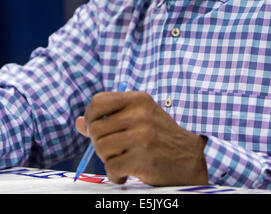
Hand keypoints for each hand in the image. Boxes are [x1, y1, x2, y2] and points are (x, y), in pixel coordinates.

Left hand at [75, 91, 207, 185]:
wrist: (189, 158)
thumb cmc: (160, 136)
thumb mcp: (139, 118)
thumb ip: (109, 118)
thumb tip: (79, 122)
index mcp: (138, 99)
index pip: (98, 101)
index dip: (90, 116)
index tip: (95, 127)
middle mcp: (139, 114)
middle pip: (96, 128)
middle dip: (100, 143)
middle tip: (115, 149)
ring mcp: (141, 135)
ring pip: (101, 148)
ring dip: (108, 159)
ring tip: (122, 159)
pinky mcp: (142, 157)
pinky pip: (111, 167)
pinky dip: (115, 174)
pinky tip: (127, 172)